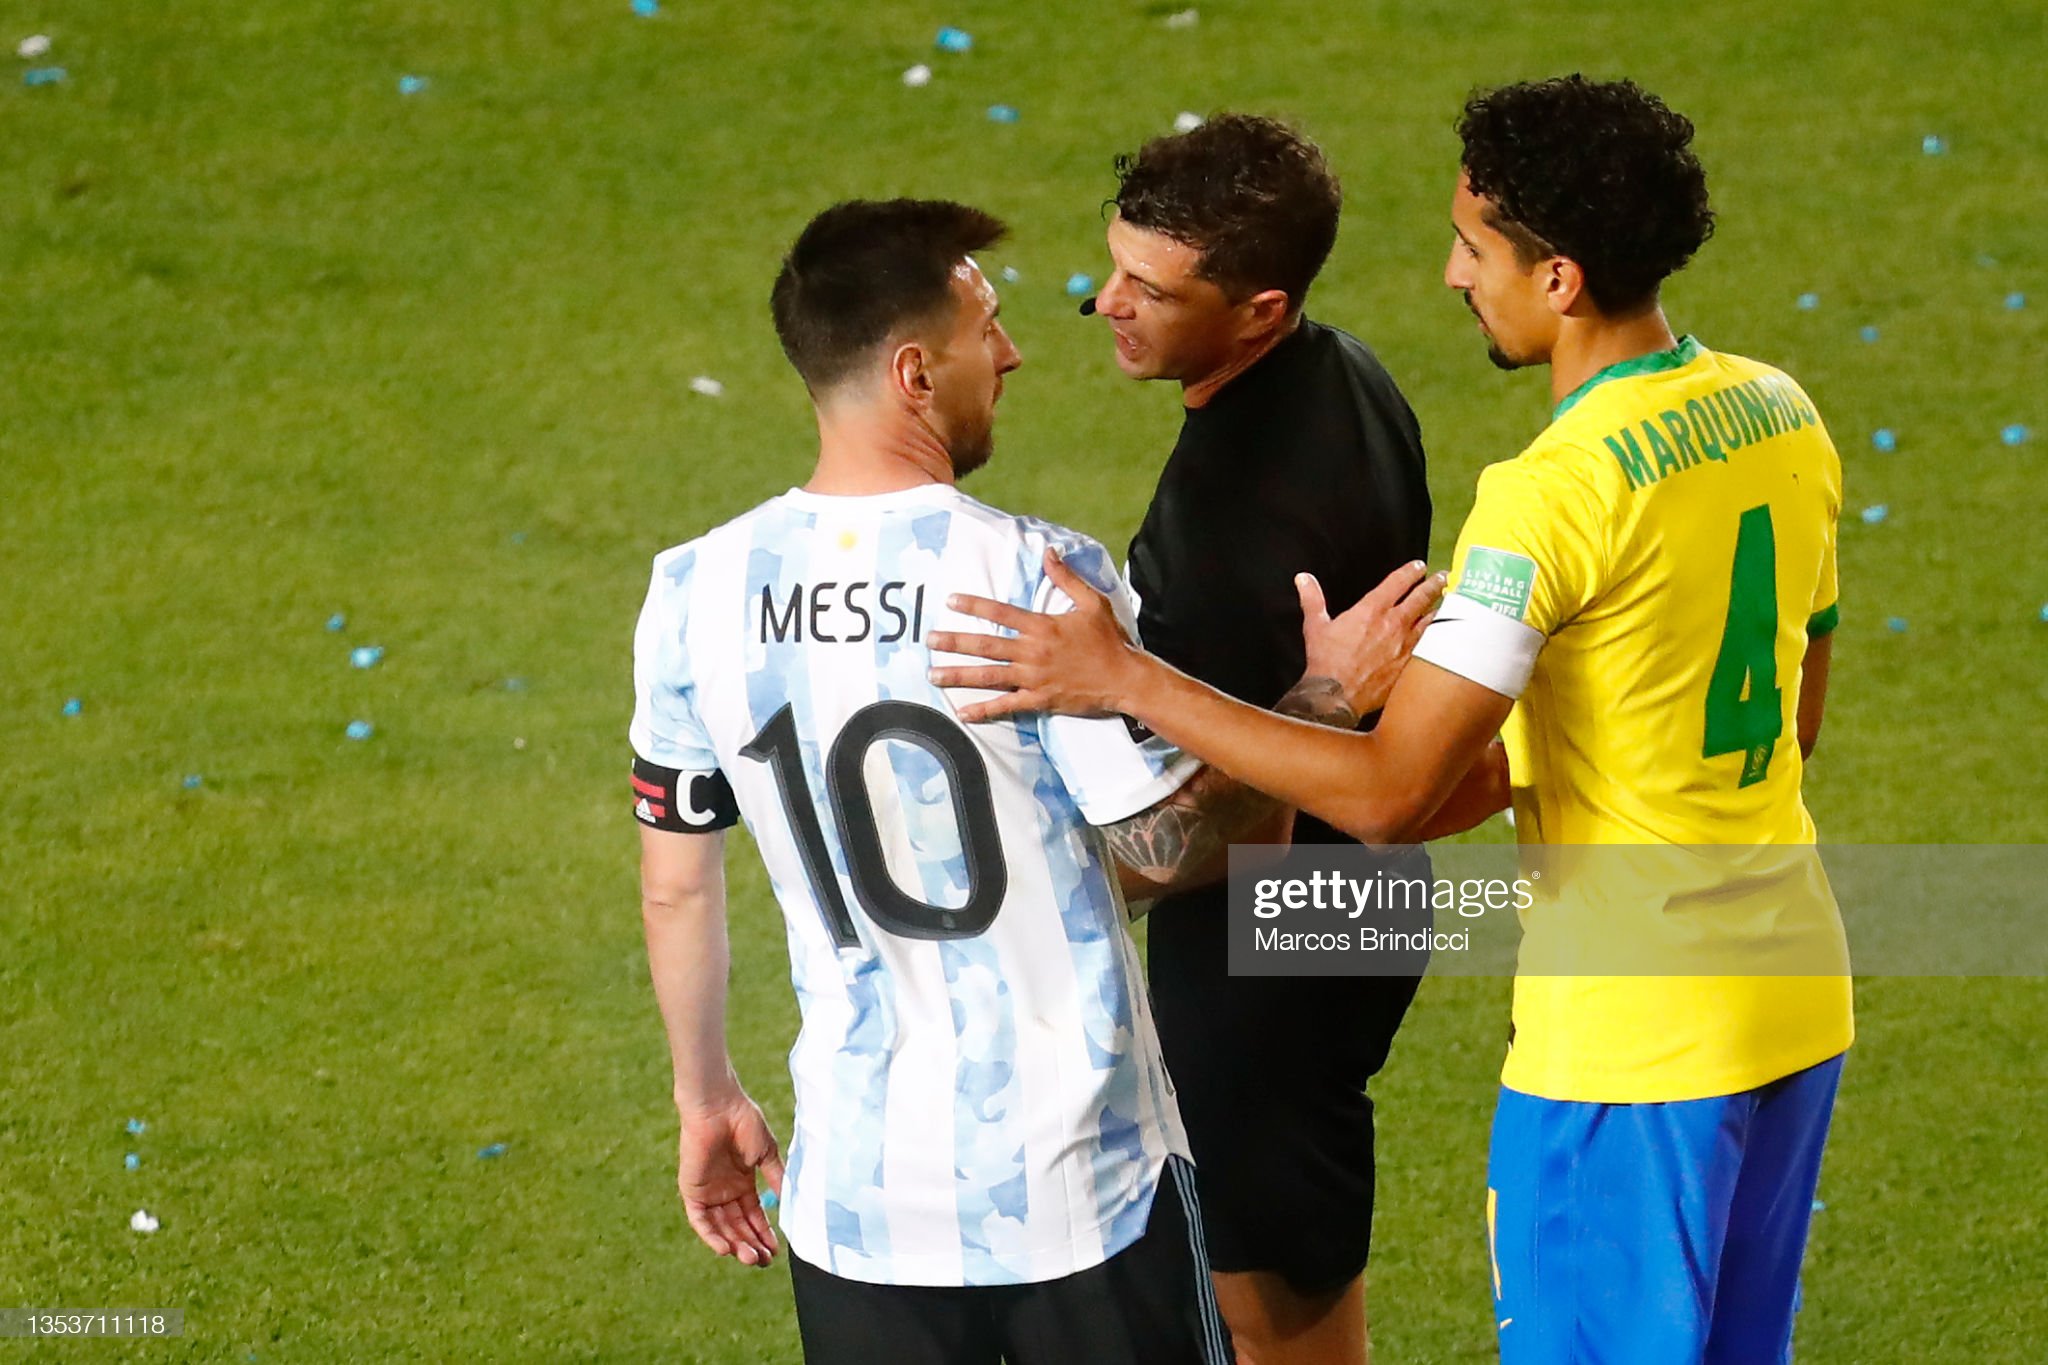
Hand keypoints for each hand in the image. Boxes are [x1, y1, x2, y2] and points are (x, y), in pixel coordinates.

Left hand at [677, 1092, 785, 1266]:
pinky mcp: (692, 1191)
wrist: (719, 1106)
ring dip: (735, 1244)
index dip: (763, 1233)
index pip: (753, 1215)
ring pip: (721, 1228)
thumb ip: (776, 1178)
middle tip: (763, 1261)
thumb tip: (791, 1203)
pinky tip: (726, 1248)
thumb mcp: (766, 1154)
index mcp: (743, 1181)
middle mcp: (725, 1190)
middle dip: (751, 1244)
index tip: (776, 1250)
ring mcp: (708, 1192)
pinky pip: (700, 1220)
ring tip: (751, 1258)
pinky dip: (711, 1236)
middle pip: (738, 1226)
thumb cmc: (744, 1122)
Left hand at [928, 548, 1148, 721]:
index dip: (974, 606)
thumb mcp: (1092, 602)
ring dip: (959, 675)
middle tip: (929, 641)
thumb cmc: (1110, 639)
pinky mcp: (1039, 700)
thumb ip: (1066, 578)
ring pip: (988, 676)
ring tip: (933, 674)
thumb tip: (1049, 552)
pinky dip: (984, 710)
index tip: (951, 601)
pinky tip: (963, 713)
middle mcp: (1032, 652)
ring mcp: (1033, 678)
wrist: (1125, 677)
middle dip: (954, 643)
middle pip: (985, 646)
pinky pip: (1006, 706)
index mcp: (1042, 626)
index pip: (1000, 613)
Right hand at [1299, 561, 1444, 713]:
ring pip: (1432, 621)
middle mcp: (1393, 623)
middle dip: (1434, 584)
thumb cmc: (1326, 661)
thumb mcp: (1315, 626)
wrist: (1337, 695)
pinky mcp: (1410, 664)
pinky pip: (1431, 647)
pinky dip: (1440, 638)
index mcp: (1372, 610)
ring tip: (1450, 602)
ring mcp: (1405, 645)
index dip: (1410, 571)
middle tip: (1444, 576)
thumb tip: (1303, 579)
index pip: (1398, 582)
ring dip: (1441, 609)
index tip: (1419, 566)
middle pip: (1421, 597)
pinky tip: (1445, 636)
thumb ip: (1312, 599)